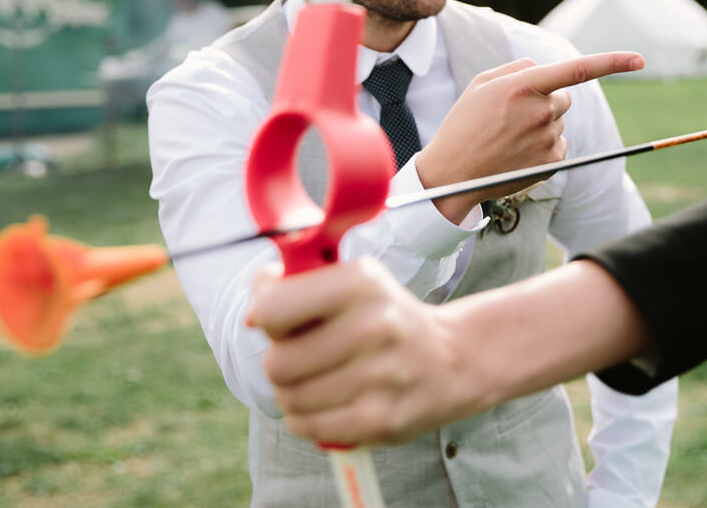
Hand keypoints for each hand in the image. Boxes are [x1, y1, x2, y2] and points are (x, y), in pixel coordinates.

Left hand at [249, 258, 477, 446]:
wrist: (454, 359)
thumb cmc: (384, 319)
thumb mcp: (353, 284)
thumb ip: (297, 288)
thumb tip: (252, 315)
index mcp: (362, 281)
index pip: (275, 309)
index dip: (265, 317)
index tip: (279, 320)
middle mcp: (375, 324)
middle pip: (277, 362)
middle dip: (279, 362)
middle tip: (301, 356)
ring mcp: (381, 375)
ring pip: (290, 398)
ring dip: (292, 392)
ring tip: (317, 379)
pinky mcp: (381, 419)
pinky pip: (308, 426)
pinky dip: (305, 418)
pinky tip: (325, 403)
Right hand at [415, 51, 644, 222]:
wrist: (452, 174)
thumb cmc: (465, 124)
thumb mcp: (482, 84)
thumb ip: (518, 68)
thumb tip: (544, 67)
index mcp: (523, 87)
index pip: (577, 69)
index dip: (613, 62)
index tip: (640, 59)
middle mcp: (541, 112)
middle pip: (565, 97)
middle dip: (547, 100)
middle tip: (514, 114)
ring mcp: (548, 140)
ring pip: (560, 121)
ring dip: (543, 124)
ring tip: (509, 137)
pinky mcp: (552, 162)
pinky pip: (560, 144)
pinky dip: (544, 145)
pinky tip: (518, 153)